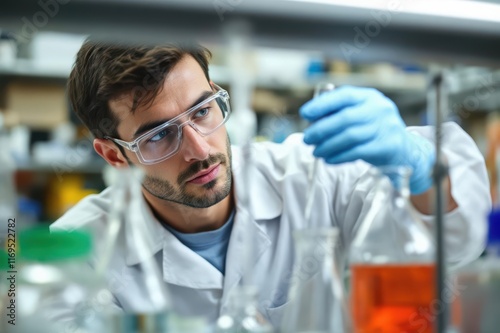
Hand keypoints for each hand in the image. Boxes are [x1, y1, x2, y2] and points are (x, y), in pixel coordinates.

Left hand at [300, 86, 434, 194]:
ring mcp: (384, 128)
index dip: (322, 104)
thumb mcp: (361, 116)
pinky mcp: (386, 147)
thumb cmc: (374, 132)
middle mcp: (379, 109)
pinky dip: (339, 156)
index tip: (305, 113)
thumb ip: (339, 114)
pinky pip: (357, 152)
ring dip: (328, 145)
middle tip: (307, 139)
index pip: (344, 96)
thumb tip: (311, 120)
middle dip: (321, 129)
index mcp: (369, 97)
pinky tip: (328, 159)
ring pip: (350, 136)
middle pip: (344, 118)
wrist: (405, 151)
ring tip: (316, 151)